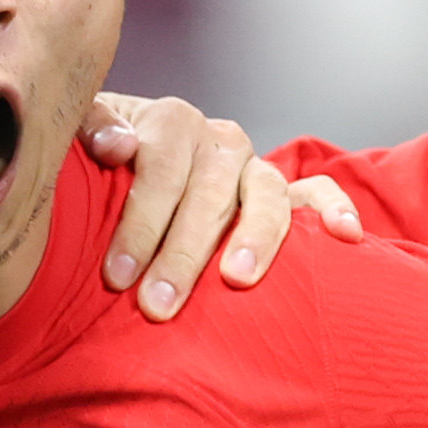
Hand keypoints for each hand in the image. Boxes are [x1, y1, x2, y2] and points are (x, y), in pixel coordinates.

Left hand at [85, 92, 360, 318]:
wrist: (127, 168)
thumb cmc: (101, 168)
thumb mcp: (82, 143)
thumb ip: (91, 131)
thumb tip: (119, 147)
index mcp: (173, 123)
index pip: (161, 167)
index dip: (139, 221)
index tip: (117, 275)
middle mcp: (220, 142)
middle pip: (210, 191)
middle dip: (182, 253)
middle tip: (158, 305)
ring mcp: (255, 167)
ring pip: (267, 194)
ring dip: (255, 237)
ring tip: (237, 279)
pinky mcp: (285, 192)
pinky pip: (318, 192)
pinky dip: (335, 208)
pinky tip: (345, 236)